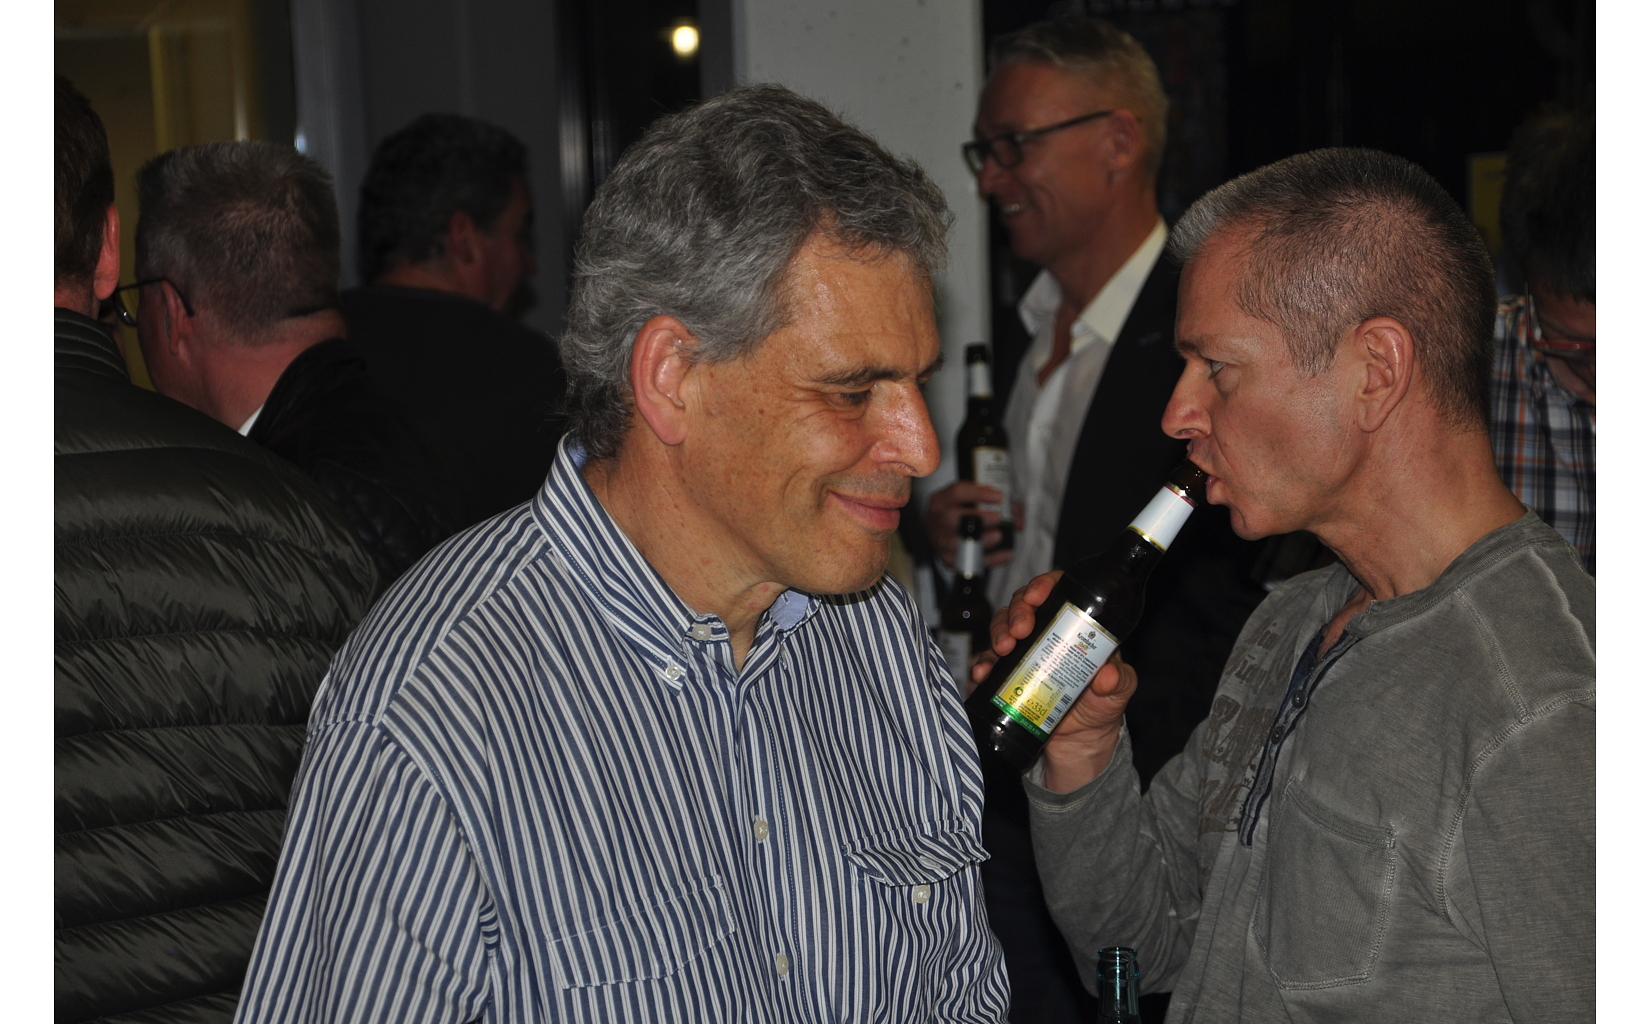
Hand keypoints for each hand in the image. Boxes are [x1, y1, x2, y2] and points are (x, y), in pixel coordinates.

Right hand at [923, 481, 1013, 567]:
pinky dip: (989, 560)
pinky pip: (967, 562)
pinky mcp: (947, 559)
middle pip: (951, 518)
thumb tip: (1017, 519)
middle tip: (997, 518)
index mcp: (941, 500)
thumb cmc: (960, 512)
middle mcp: (936, 520)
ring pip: (955, 543)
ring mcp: (939, 541)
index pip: (957, 492)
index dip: (978, 493)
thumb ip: (998, 503)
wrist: (944, 531)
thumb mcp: (973, 500)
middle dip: (977, 518)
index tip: (999, 497)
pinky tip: (1006, 554)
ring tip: (998, 536)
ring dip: (979, 540)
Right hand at [970, 569, 1136, 791]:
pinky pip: (988, 663)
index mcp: (1073, 625)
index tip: (1038, 596)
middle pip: (1023, 605)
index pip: (1056, 591)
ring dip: (998, 633)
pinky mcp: (1007, 674)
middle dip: (1016, 611)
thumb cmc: (1102, 704)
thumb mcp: (1118, 691)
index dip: (1044, 585)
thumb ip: (1119, 681)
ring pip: (1001, 627)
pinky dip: (983, 665)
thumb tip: (1107, 675)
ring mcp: (1023, 652)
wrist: (1081, 741)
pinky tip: (984, 673)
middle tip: (1020, 630)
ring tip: (1003, 649)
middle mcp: (1044, 633)